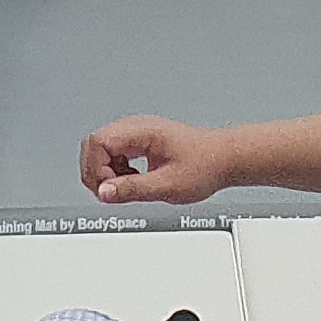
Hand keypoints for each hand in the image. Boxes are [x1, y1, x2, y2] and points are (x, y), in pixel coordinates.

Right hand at [79, 115, 230, 205]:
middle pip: (95, 143)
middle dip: (96, 171)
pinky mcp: (142, 142)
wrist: (225, 159)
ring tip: (125, 187)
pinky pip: (116, 153)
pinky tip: (132, 181)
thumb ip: (133, 189)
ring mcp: (138, 134)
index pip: (98, 142)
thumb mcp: (167, 185)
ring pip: (103, 149)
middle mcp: (137, 128)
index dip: (96, 168)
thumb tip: (105, 193)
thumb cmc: (205, 165)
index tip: (108, 189)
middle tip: (110, 191)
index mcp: (141, 131)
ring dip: (106, 171)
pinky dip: (116, 170)